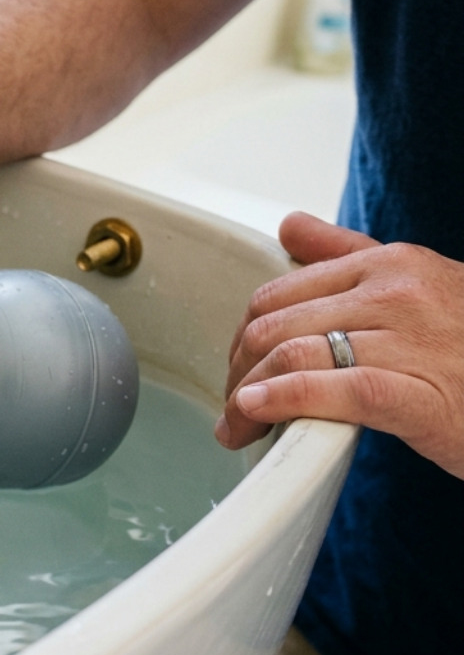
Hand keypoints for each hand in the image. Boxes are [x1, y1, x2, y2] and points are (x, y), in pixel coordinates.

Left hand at [216, 211, 463, 478]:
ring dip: (245, 398)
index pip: (279, 292)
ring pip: (290, 356)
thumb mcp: (424, 288)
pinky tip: (256, 416)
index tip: (238, 368)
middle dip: (236, 370)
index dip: (243, 336)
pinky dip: (278, 402)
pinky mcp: (418, 395)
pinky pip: (328, 390)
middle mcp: (398, 293)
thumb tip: (289, 225)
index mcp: (394, 264)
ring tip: (237, 429)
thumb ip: (349, 256)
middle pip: (273, 326)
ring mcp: (409, 340)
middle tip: (231, 407)